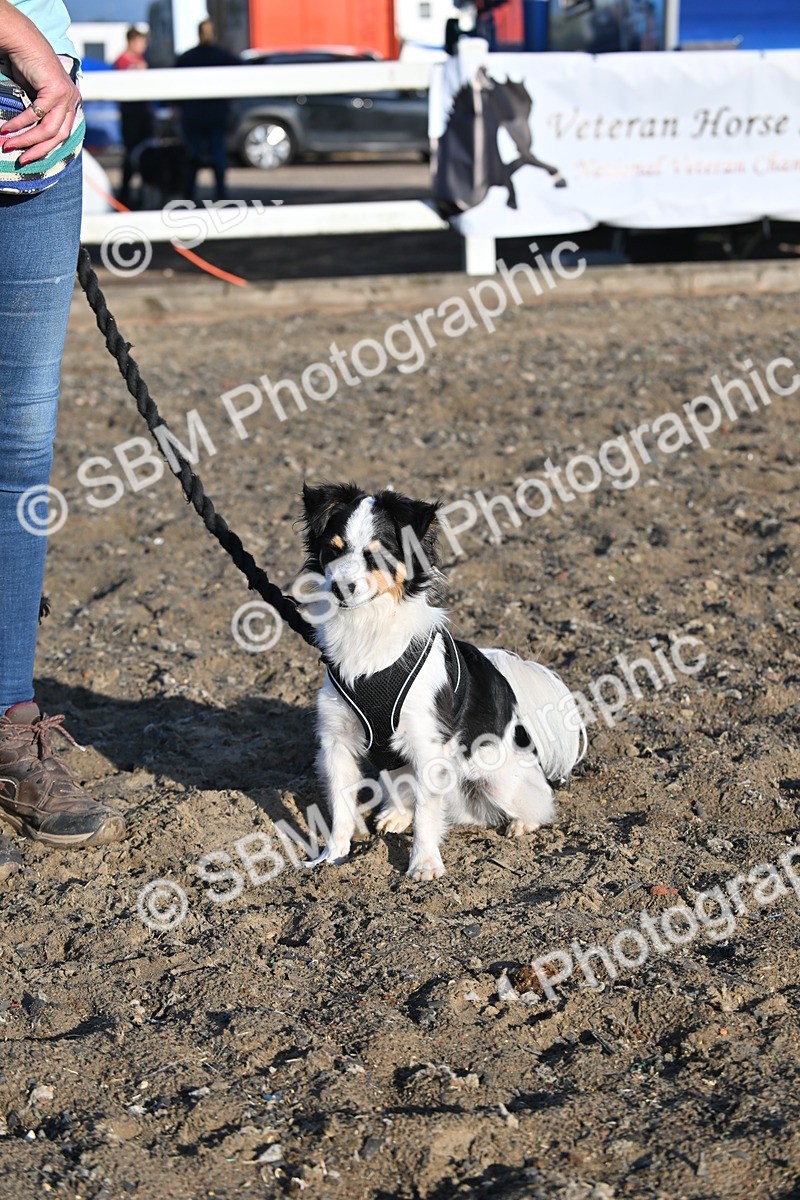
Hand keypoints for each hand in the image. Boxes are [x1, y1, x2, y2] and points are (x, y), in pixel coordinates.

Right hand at [0, 50, 80, 164]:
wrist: (22, 40)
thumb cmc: (26, 66)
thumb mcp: (37, 95)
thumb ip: (41, 113)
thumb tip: (32, 136)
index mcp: (71, 104)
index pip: (61, 135)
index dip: (45, 148)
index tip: (28, 158)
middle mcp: (73, 101)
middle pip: (57, 137)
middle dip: (37, 150)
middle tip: (20, 159)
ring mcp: (67, 96)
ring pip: (48, 129)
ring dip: (26, 140)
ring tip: (8, 145)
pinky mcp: (56, 91)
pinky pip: (36, 115)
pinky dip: (20, 124)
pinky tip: (7, 129)